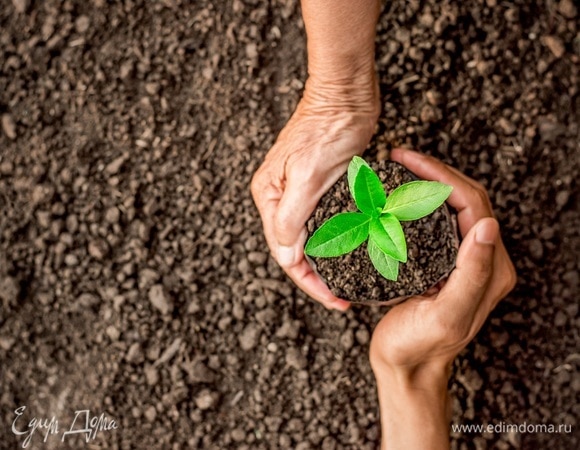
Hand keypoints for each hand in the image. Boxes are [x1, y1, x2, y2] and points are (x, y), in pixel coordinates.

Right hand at [251, 76, 378, 310]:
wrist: (346, 93)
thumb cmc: (327, 128)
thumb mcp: (307, 175)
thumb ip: (292, 217)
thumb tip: (285, 256)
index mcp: (270, 197)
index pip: (285, 253)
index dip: (309, 282)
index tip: (335, 300)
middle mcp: (280, 198)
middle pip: (295, 250)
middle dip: (317, 277)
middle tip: (343, 299)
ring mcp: (298, 192)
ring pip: (309, 239)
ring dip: (327, 262)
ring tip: (348, 283)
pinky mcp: (319, 186)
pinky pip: (323, 223)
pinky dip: (335, 241)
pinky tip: (351, 253)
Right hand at [369, 149, 516, 448]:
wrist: (405, 366)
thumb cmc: (421, 345)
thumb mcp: (447, 314)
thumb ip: (471, 273)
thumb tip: (488, 225)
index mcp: (489, 267)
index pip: (472, 203)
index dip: (442, 175)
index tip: (407, 160)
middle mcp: (480, 259)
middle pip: (464, 198)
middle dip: (433, 171)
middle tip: (400, 157)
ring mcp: (460, 259)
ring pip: (450, 206)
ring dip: (427, 182)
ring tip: (398, 169)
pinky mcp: (441, 262)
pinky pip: (435, 221)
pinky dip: (417, 202)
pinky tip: (396, 197)